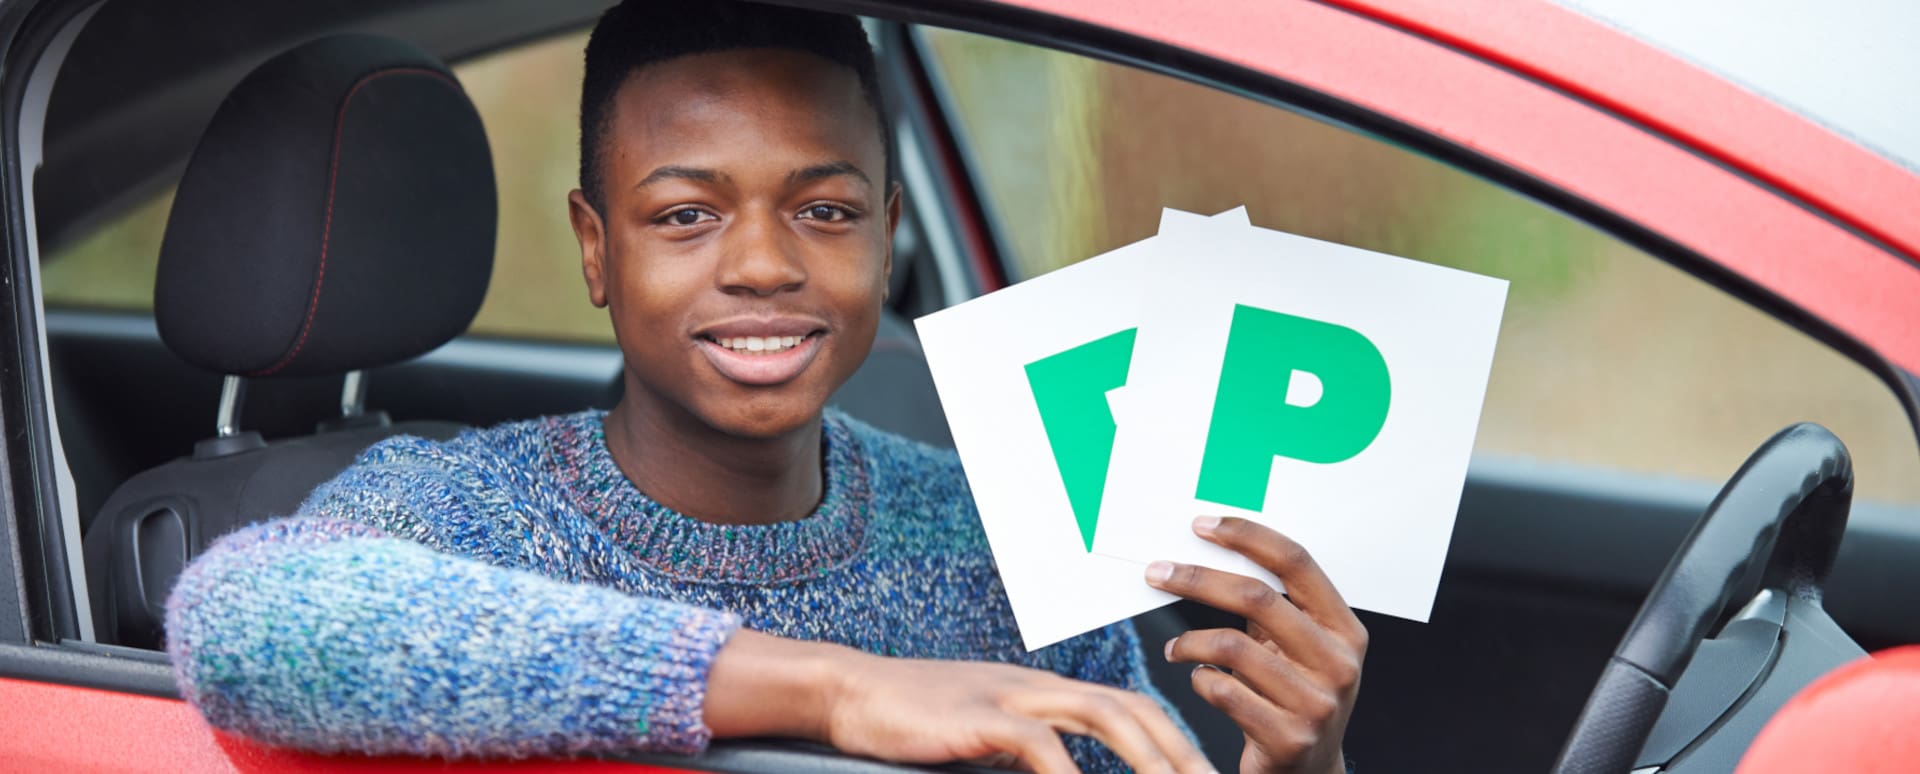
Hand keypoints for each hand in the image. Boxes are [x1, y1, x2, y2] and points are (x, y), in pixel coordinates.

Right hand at [705, 630, 1212, 773]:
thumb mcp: (982, 733)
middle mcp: (1036, 685)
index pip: (1127, 705)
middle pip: (1130, 706)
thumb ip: (1029, 750)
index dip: (1172, 737)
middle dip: (1179, 749)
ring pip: (1102, 716)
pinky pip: (1039, 744)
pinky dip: (1070, 773)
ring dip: (1147, 758)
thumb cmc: (911, 721)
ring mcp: (1009, 695)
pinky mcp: (977, 716)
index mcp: (1042, 690)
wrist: (847, 693)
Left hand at [1145, 516, 1365, 773]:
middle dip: (1197, 578)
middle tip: (1157, 573)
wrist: (1310, 773)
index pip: (1296, 563)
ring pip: (1231, 647)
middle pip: (1257, 597)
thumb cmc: (1295, 696)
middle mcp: (1339, 663)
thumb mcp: (1299, 648)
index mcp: (1345, 629)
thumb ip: (1271, 608)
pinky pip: (1223, 691)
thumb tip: (1209, 552)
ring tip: (1176, 649)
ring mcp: (1316, 703)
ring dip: (1189, 642)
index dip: (1247, 537)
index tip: (1202, 525)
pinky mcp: (1288, 738)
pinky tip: (1200, 681)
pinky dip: (1200, 680)